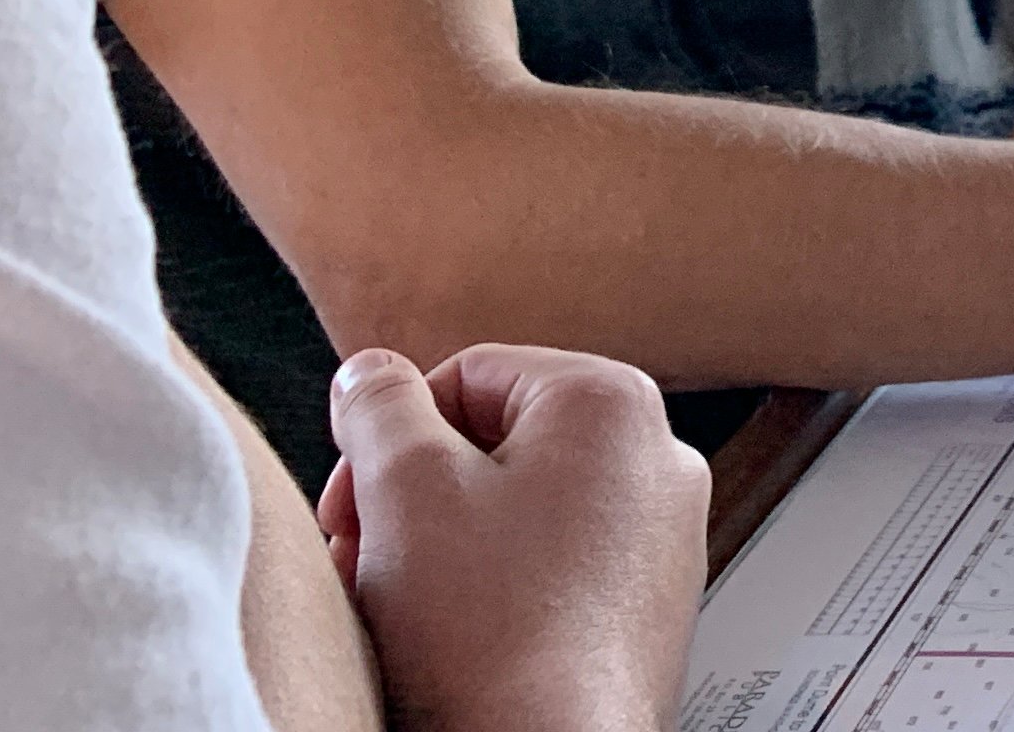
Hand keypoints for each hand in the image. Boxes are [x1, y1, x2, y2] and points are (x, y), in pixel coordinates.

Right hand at [318, 342, 706, 731]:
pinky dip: (490, 592)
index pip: (469, 374)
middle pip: (494, 445)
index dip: (389, 436)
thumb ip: (378, 406)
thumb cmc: (491, 635)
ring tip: (393, 602)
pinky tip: (445, 639)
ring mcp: (661, 538)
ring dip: (439, 548)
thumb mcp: (404, 487)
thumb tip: (370, 373)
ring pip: (517, 512)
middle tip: (360, 552)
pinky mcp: (646, 607)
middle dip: (409, 498)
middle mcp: (656, 459)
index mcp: (612, 402)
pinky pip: (551, 570)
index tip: (352, 498)